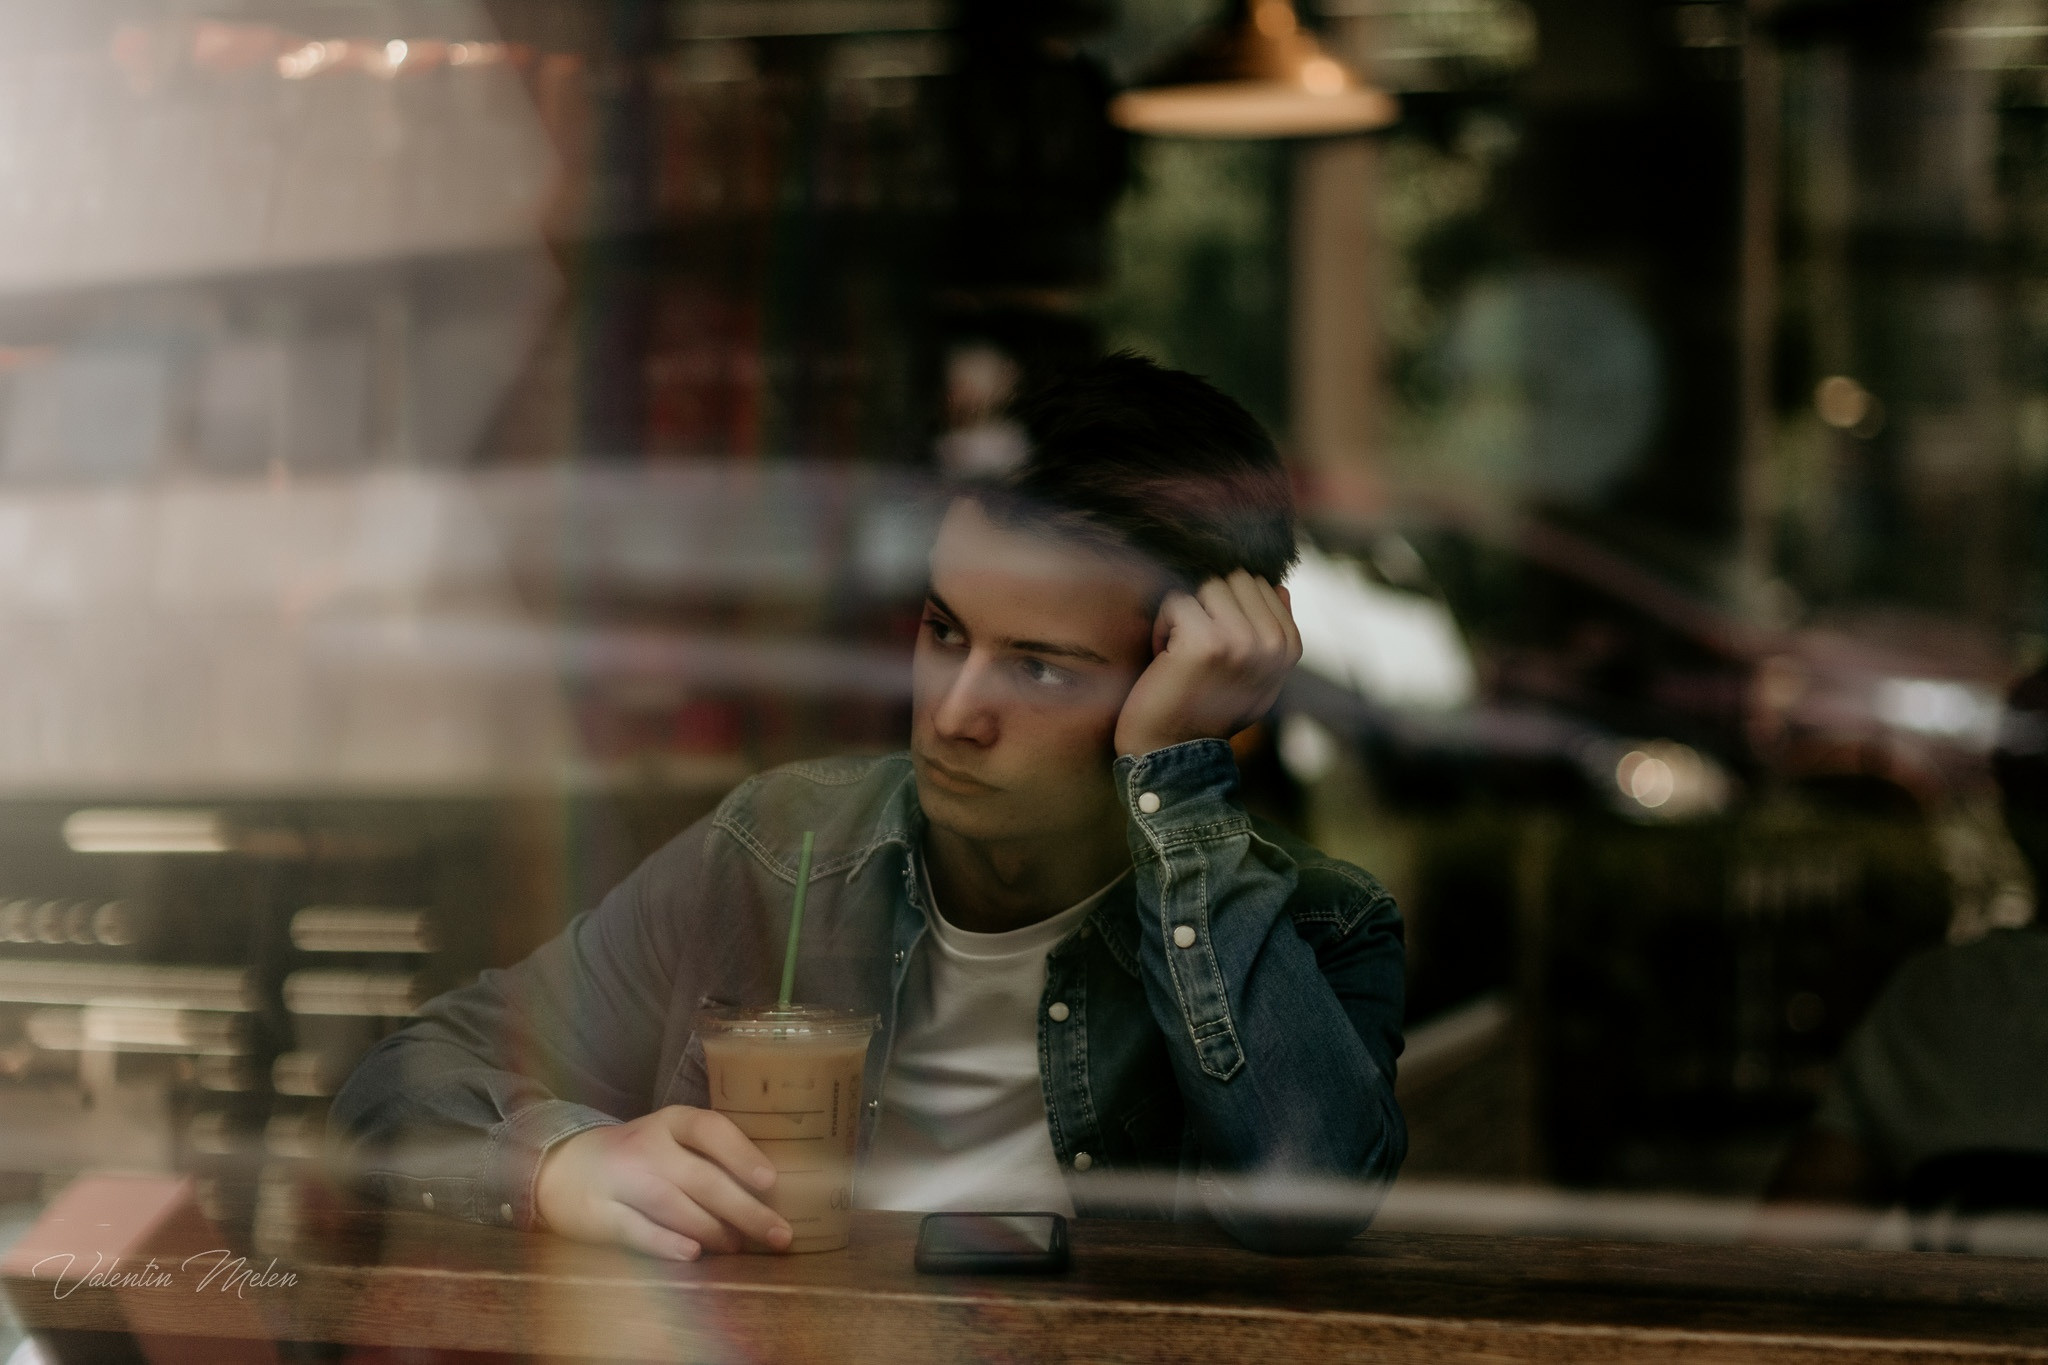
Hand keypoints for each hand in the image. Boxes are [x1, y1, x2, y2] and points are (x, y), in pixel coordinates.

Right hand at [534, 1106, 791, 1258]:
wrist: (562, 1167)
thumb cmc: (636, 1158)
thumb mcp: (669, 1141)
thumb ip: (708, 1158)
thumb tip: (767, 1195)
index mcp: (670, 1122)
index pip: (711, 1129)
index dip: (743, 1155)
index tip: (771, 1182)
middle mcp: (646, 1146)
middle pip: (702, 1178)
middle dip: (745, 1210)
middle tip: (779, 1235)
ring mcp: (621, 1179)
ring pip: (675, 1205)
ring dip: (714, 1231)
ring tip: (739, 1248)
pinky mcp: (599, 1214)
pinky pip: (637, 1230)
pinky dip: (666, 1243)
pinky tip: (692, 1254)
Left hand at [1114, 570, 1301, 758]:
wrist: (1173, 749)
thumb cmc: (1209, 710)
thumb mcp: (1257, 676)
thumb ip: (1273, 634)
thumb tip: (1280, 587)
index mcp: (1288, 648)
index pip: (1260, 585)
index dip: (1229, 608)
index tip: (1218, 647)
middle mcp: (1271, 644)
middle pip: (1234, 579)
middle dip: (1209, 605)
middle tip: (1197, 647)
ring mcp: (1241, 641)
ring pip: (1207, 586)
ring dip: (1186, 614)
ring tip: (1183, 652)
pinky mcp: (1206, 641)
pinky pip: (1177, 600)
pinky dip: (1162, 626)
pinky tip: (1166, 658)